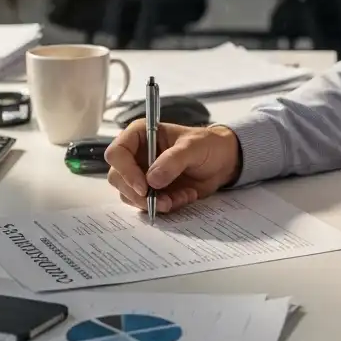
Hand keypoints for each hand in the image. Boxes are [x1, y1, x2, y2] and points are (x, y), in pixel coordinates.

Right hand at [105, 121, 240, 214]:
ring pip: (130, 195)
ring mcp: (142, 174)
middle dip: (139, 194)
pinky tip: (185, 197)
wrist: (222, 162)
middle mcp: (136, 155)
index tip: (144, 187)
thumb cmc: (207, 145)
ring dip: (153, 202)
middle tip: (163, 201)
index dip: (125, 171)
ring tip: (181, 197)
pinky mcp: (151, 191)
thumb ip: (173, 161)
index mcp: (140, 135)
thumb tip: (152, 180)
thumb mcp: (193, 147)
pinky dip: (166, 206)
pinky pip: (147, 204)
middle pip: (118, 178)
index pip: (117, 153)